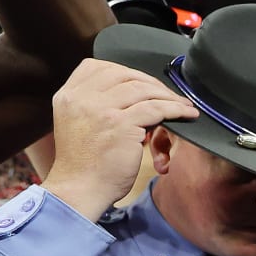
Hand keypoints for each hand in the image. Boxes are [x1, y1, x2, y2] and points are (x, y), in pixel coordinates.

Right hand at [40, 59, 196, 222]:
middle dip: (150, 82)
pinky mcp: (121, 125)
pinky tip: (186, 113)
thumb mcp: (77, 123)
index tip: (143, 83)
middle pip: (124, 74)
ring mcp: (101, 110)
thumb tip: (131, 93)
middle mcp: (81, 98)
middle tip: (168, 94)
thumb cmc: (84, 163)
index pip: (97, 66)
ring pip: (142, 89)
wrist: (80, 189)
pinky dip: (175, 109)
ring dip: (167, 95)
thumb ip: (93, 104)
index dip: (125, 71)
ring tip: (183, 104)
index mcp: (68, 95)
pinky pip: (156, 109)